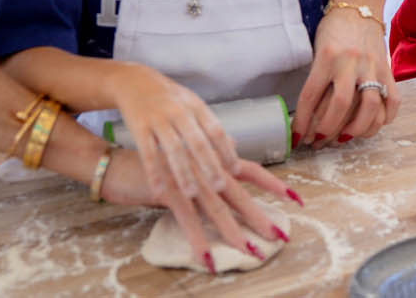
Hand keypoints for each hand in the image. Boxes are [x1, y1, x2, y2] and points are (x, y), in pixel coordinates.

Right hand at [100, 147, 298, 270]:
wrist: (119, 160)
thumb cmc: (155, 162)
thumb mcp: (188, 159)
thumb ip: (211, 161)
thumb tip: (232, 157)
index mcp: (213, 160)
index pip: (251, 171)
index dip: (273, 184)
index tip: (296, 199)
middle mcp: (206, 169)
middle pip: (240, 195)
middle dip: (260, 217)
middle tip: (280, 236)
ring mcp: (189, 180)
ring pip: (217, 211)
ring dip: (234, 234)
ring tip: (251, 252)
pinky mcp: (169, 193)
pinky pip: (187, 222)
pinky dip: (198, 241)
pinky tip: (208, 259)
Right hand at [109, 62, 237, 203]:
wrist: (134, 81)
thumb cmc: (169, 98)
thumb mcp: (192, 104)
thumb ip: (209, 125)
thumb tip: (234, 145)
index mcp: (196, 106)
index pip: (216, 129)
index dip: (226, 150)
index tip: (236, 170)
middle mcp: (179, 112)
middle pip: (198, 141)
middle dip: (209, 164)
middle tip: (220, 186)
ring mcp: (158, 119)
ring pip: (173, 149)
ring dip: (183, 172)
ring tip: (192, 193)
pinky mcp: (139, 127)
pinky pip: (147, 153)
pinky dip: (154, 172)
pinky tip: (160, 190)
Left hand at [293, 2, 399, 148]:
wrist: (359, 7)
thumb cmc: (334, 30)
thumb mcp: (317, 50)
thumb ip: (317, 79)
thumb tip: (309, 116)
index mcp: (326, 56)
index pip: (310, 96)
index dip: (301, 122)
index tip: (296, 138)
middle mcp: (349, 62)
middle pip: (340, 105)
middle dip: (327, 130)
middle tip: (319, 141)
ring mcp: (372, 66)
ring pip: (369, 106)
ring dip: (356, 129)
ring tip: (345, 138)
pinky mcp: (387, 70)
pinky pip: (392, 100)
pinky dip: (384, 119)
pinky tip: (372, 126)